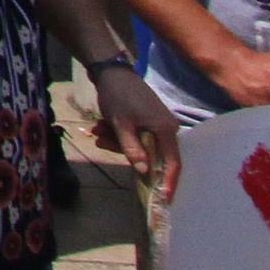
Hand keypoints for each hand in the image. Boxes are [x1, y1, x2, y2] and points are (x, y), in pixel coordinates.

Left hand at [87, 67, 182, 200]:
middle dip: (123, 149)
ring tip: (96, 129)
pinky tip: (101, 125)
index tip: (164, 199)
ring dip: (116, 140)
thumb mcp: (121, 125)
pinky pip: (135, 133)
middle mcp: (166, 127)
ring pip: (139, 143)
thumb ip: (133, 150)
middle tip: (100, 140)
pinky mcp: (148, 119)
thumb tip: (145, 172)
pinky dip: (119, 133)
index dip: (168, 182)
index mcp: (166, 130)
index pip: (172, 163)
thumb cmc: (118, 97)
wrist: (111, 70)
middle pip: (149, 152)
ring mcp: (157, 123)